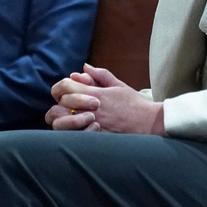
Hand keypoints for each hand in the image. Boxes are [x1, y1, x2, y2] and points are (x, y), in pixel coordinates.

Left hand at [47, 64, 164, 135]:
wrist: (148, 123)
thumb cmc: (134, 103)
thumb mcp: (118, 85)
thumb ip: (100, 75)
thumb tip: (84, 67)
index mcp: (95, 94)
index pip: (65, 86)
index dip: (60, 87)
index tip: (64, 92)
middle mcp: (91, 109)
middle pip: (60, 104)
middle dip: (58, 104)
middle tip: (64, 107)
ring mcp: (91, 125)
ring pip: (62, 123)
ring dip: (62, 120)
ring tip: (68, 120)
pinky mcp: (94, 138)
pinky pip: (73, 137)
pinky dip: (70, 133)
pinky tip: (77, 131)